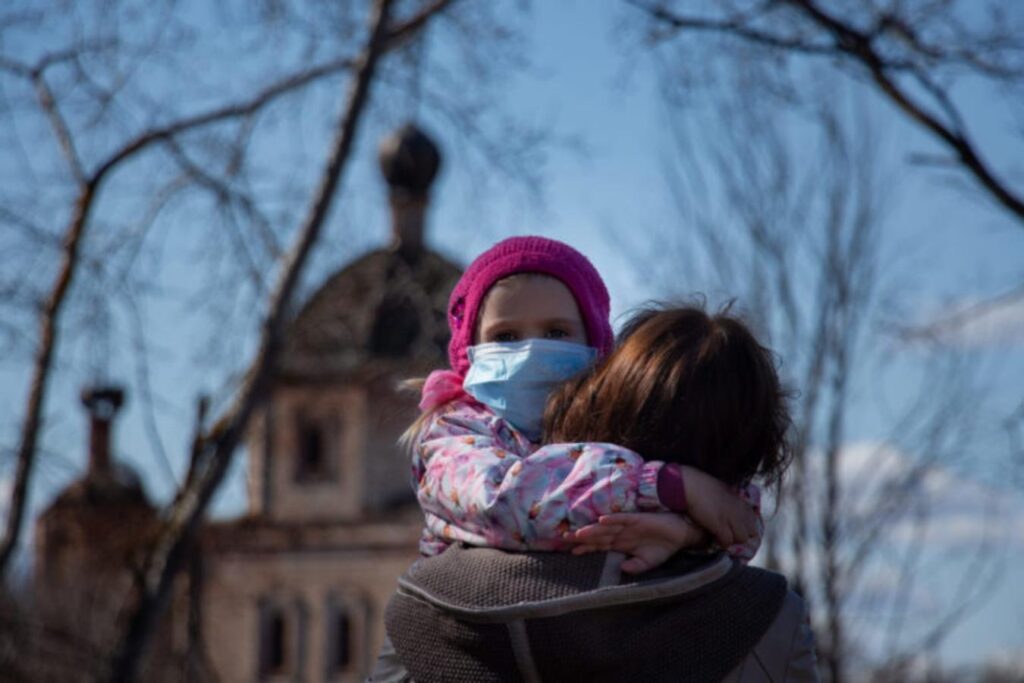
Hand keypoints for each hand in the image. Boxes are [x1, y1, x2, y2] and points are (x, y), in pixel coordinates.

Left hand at [564, 513, 707, 573]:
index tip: (571, 552)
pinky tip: (602, 520)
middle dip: (582, 538)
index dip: (586, 548)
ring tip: (578, 532)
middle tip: (565, 538)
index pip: (599, 546)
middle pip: (598, 535)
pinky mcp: (638, 519)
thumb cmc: (663, 547)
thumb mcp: (648, 562)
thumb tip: (622, 570)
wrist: (680, 534)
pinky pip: (623, 518)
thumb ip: (635, 566)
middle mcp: (621, 533)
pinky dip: (613, 519)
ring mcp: (628, 525)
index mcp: (621, 543)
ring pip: (606, 527)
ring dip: (592, 529)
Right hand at [680, 466, 758, 548]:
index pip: (753, 519)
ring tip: (724, 538)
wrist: (689, 484)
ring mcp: (730, 517)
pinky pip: (728, 541)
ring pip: (742, 538)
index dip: (747, 527)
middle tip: (732, 536)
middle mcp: (738, 509)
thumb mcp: (721, 489)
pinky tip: (717, 540)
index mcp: (739, 500)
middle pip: (751, 531)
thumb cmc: (700, 483)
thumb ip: (729, 498)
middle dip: (742, 535)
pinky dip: (723, 543)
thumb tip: (730, 506)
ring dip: (733, 540)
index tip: (739, 529)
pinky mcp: (719, 525)